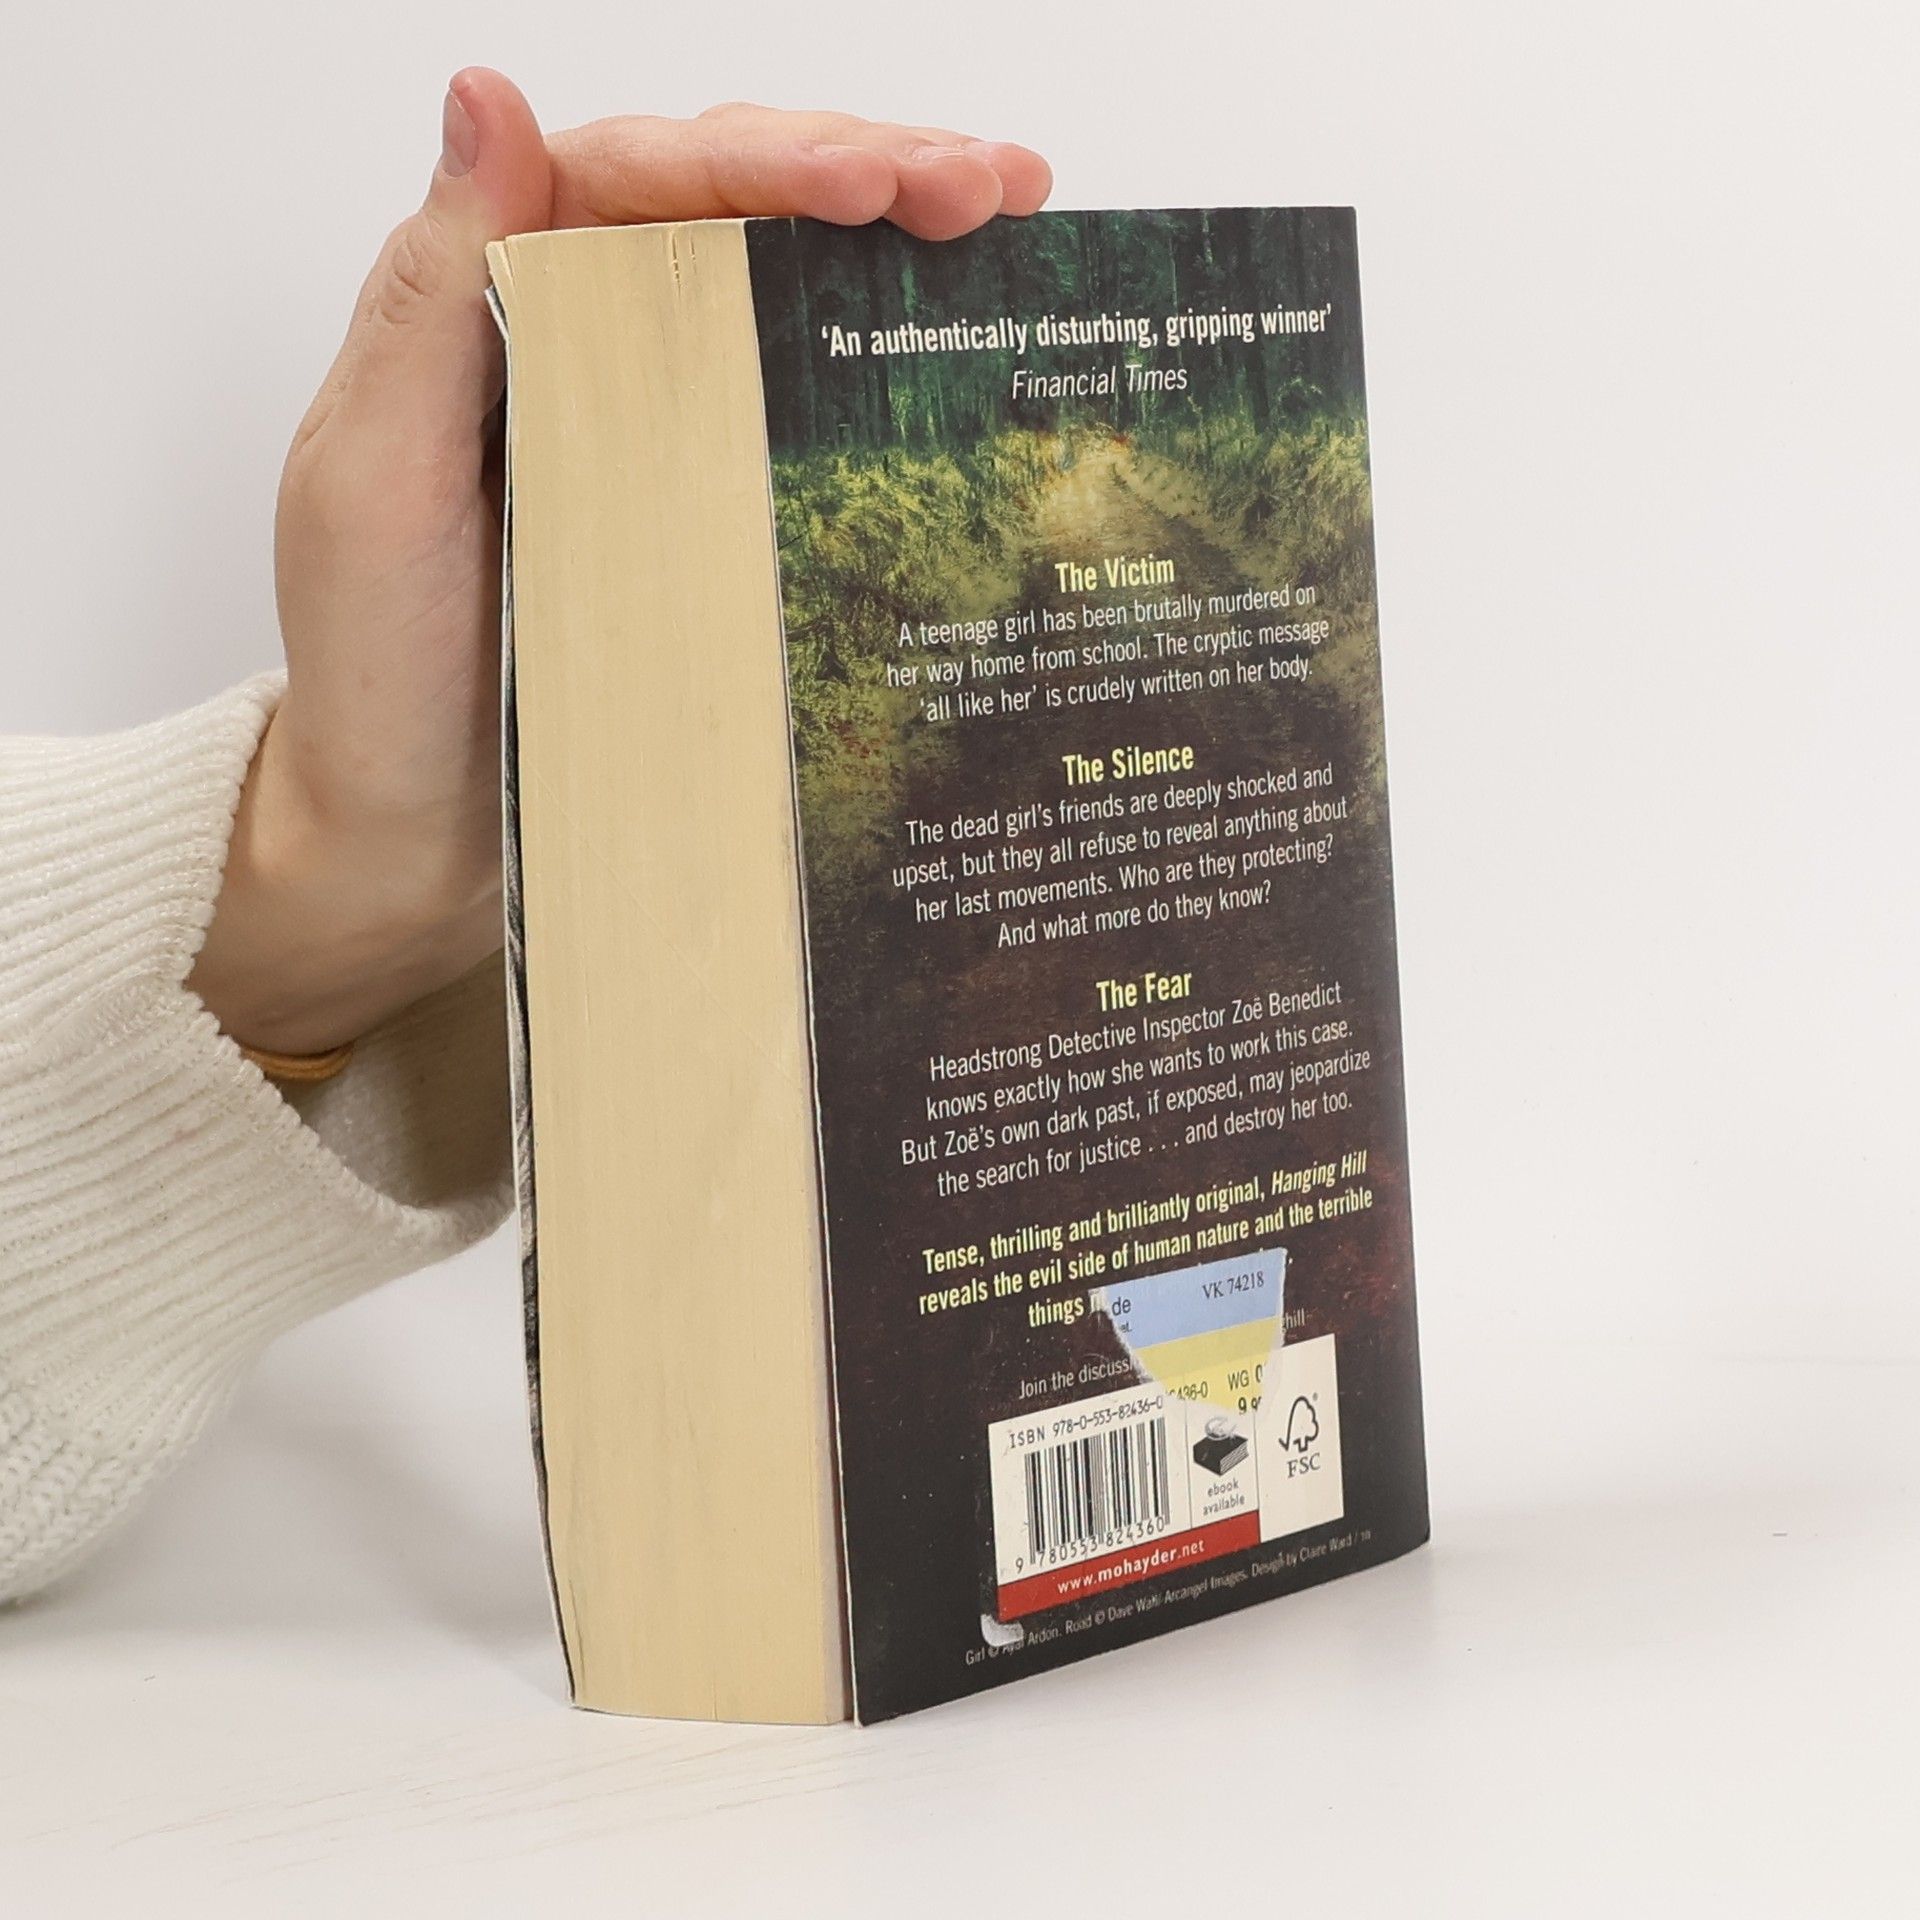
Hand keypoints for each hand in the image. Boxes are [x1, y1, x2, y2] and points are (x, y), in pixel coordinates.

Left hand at [189, 71, 1051, 1053]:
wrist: (420, 840)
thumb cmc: (376, 673)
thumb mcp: (374, 479)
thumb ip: (431, 293)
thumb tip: (488, 96)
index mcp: (496, 302)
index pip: (643, 177)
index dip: (770, 160)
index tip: (881, 186)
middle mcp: (581, 339)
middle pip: (732, 203)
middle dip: (870, 170)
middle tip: (994, 188)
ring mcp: (652, 420)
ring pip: (779, 283)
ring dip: (898, 237)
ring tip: (1012, 216)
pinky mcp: (703, 503)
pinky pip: (796, 399)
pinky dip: (882, 353)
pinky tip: (964, 334)